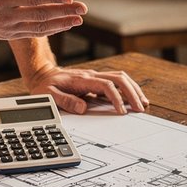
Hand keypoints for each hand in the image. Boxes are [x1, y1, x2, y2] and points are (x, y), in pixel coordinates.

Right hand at [0, 0, 85, 39]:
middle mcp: (6, 15)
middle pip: (40, 14)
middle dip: (64, 12)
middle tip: (83, 9)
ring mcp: (8, 28)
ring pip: (39, 27)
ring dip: (61, 23)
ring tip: (78, 19)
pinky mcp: (9, 34)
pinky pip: (33, 33)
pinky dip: (50, 30)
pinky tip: (63, 25)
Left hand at [26, 65, 147, 114]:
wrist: (43, 74)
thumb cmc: (45, 85)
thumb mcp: (49, 95)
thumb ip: (65, 101)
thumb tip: (83, 108)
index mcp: (82, 80)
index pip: (106, 86)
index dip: (116, 98)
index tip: (121, 111)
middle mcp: (91, 76)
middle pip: (119, 78)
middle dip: (132, 93)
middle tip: (140, 108)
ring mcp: (95, 77)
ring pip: (120, 77)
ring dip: (133, 89)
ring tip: (142, 103)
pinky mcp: (96, 80)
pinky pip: (116, 81)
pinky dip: (128, 88)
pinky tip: (133, 98)